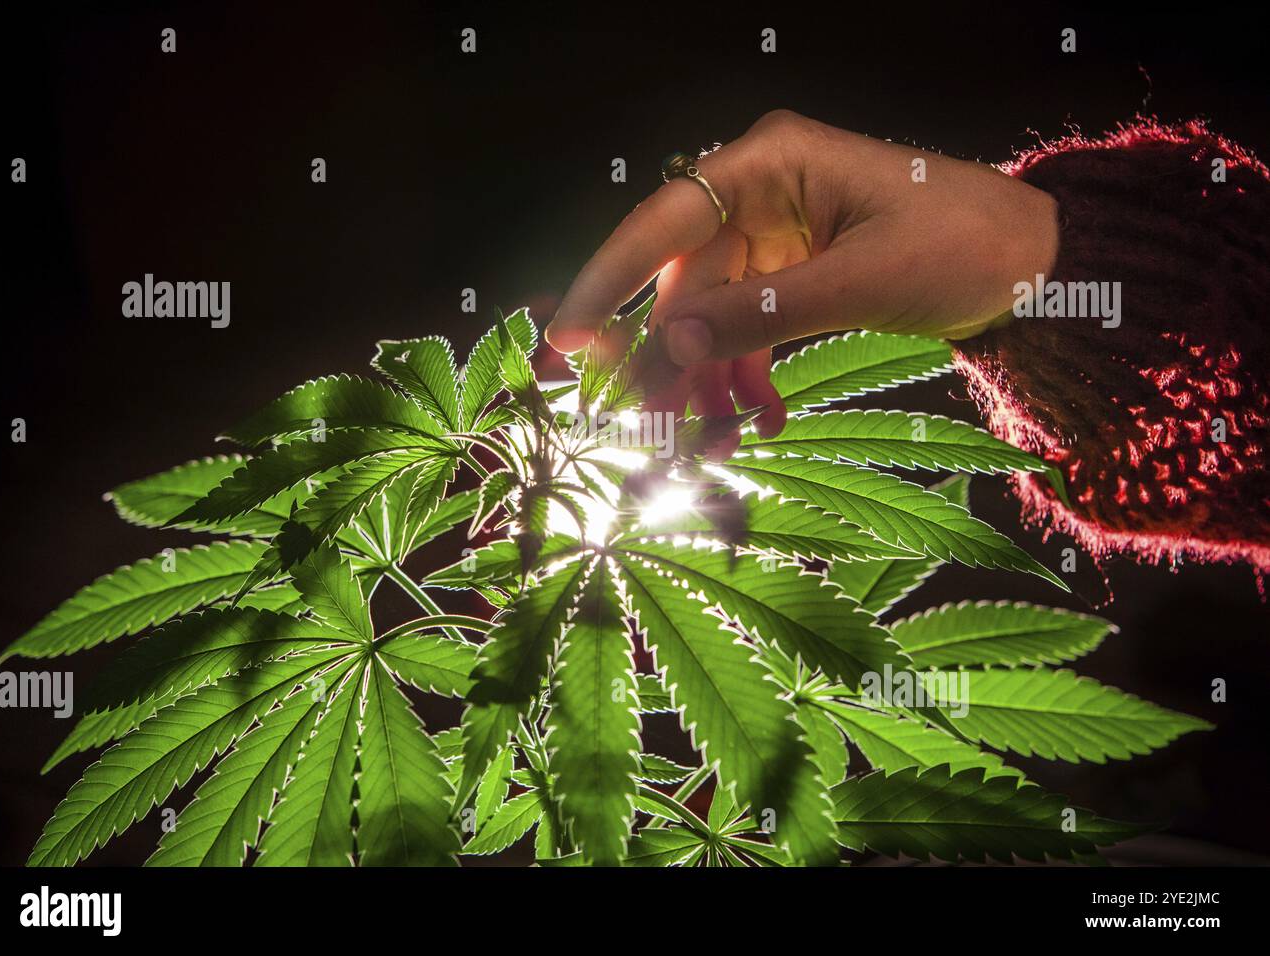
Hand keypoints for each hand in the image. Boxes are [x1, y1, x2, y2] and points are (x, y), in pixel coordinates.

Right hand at [545, 110, 1058, 456]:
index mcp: (773, 161)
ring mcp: (778, 234)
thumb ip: (759, 315)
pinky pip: (749, 327)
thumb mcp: (859, 283)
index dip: (608, 280)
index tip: (565, 337)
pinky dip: (747, 374)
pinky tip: (757, 419)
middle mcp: (763, 191)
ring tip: (708, 443)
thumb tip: (666, 345)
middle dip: (665, 355)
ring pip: (711, 313)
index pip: (664, 218)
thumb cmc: (963, 246)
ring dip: (707, 378)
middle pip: (682, 277)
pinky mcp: (796, 274)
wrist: (1039, 264)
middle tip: (642, 422)